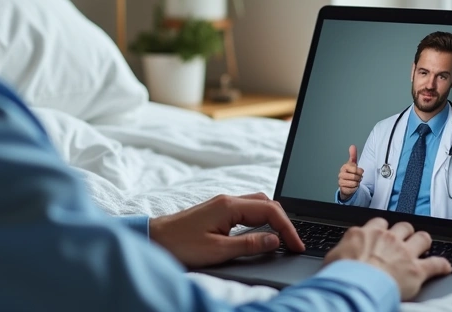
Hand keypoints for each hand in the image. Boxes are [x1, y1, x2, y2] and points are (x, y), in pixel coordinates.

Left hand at [149, 193, 305, 267]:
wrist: (154, 238)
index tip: (297, 245)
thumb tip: (275, 240)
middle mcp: (228, 200)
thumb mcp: (217, 250)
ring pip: (258, 204)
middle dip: (285, 221)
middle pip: (267, 203)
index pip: (270, 211)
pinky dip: (261, 218)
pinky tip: (263, 231)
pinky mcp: (218, 210)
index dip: (288, 229)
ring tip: (284, 237)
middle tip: (294, 243)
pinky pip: (248, 209)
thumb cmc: (181, 245)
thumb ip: (249, 245)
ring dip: (274, 218)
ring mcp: (222, 203)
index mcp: (229, 206)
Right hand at [324, 218, 451, 300]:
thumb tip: (339, 256)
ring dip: (423, 241)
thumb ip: (341, 251)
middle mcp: (387, 238)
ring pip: (422, 237)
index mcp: (366, 233)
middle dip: (405, 232)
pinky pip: (436, 264)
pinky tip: (445, 267)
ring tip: (424, 245)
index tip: (382, 233)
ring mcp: (404, 252)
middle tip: (404, 239)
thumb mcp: (333, 258)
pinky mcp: (416, 270)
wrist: (356, 286)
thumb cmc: (342, 275)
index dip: (382, 228)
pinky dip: (442, 265)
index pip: (379, 222)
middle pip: (403, 226)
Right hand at [338, 145, 363, 200]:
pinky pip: (353, 189)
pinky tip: (353, 186)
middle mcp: (341, 174)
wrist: (347, 184)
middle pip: (355, 177)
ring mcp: (341, 182)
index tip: (359, 172)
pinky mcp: (342, 189)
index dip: (360, 171)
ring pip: (354, 183)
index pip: (355, 169)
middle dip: (359, 178)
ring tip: (355, 181)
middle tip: (357, 177)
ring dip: (357, 183)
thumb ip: (353, 155)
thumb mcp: (353, 164)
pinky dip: (355, 188)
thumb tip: (352, 146)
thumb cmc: (350, 173)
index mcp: (344, 167)